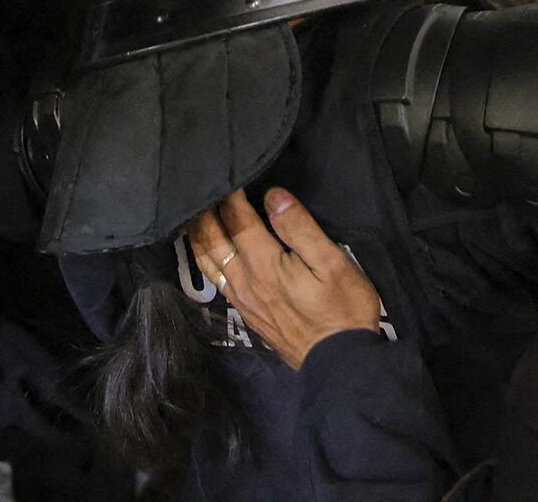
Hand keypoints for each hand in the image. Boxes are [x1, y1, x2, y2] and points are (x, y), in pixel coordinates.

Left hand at [188, 189, 380, 369]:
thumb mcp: (332, 263)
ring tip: (194, 214)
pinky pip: (215, 280)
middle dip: (205, 211)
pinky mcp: (245, 314)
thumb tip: (273, 196)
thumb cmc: (342, 308)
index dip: (231, 194)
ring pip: (207, 262)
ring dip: (198, 235)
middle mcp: (245, 281)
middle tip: (204, 188)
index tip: (231, 173)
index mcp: (265, 264)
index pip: (237, 219)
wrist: (338, 362)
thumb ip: (300, 228)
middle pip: (212, 240)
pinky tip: (207, 253)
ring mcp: (242, 300)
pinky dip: (205, 259)